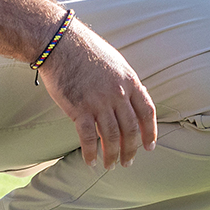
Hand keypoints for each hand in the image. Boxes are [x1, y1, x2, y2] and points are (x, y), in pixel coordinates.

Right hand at [38, 19, 156, 168]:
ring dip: (112, 155)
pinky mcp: (79, 109)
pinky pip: (88, 138)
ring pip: (111, 137)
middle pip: (130, 129)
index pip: (147, 112)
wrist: (59, 43)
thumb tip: (135, 98)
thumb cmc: (86, 50)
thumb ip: (126, 82)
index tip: (149, 147)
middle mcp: (118, 94)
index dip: (150, 132)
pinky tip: (91, 162)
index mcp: (129, 81)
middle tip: (128, 162)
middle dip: (131, 150)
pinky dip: (90, 153)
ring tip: (110, 165)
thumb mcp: (115, 62)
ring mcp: (99, 102)